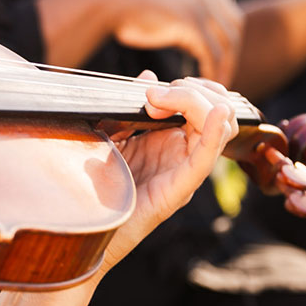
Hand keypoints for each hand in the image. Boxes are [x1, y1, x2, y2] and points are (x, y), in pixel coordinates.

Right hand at [94, 0, 244, 83]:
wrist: (105, 2)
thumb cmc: (115, 1)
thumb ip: (166, 2)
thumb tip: (168, 18)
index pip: (224, 8)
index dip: (223, 33)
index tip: (219, 53)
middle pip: (233, 24)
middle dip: (231, 50)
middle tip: (224, 71)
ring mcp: (200, 5)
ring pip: (227, 42)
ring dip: (226, 65)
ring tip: (217, 84)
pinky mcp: (192, 23)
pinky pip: (212, 53)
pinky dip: (213, 70)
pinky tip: (206, 82)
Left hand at [102, 73, 242, 266]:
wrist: (87, 229)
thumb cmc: (100, 186)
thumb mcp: (112, 137)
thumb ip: (130, 108)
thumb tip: (149, 77)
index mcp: (172, 140)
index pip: (203, 103)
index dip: (187, 87)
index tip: (151, 89)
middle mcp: (185, 153)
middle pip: (216, 110)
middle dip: (192, 90)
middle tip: (155, 95)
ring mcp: (185, 170)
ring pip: (218, 127)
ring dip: (197, 102)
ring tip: (164, 100)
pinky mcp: (180, 188)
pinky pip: (206, 158)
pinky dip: (215, 132)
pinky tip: (216, 112)